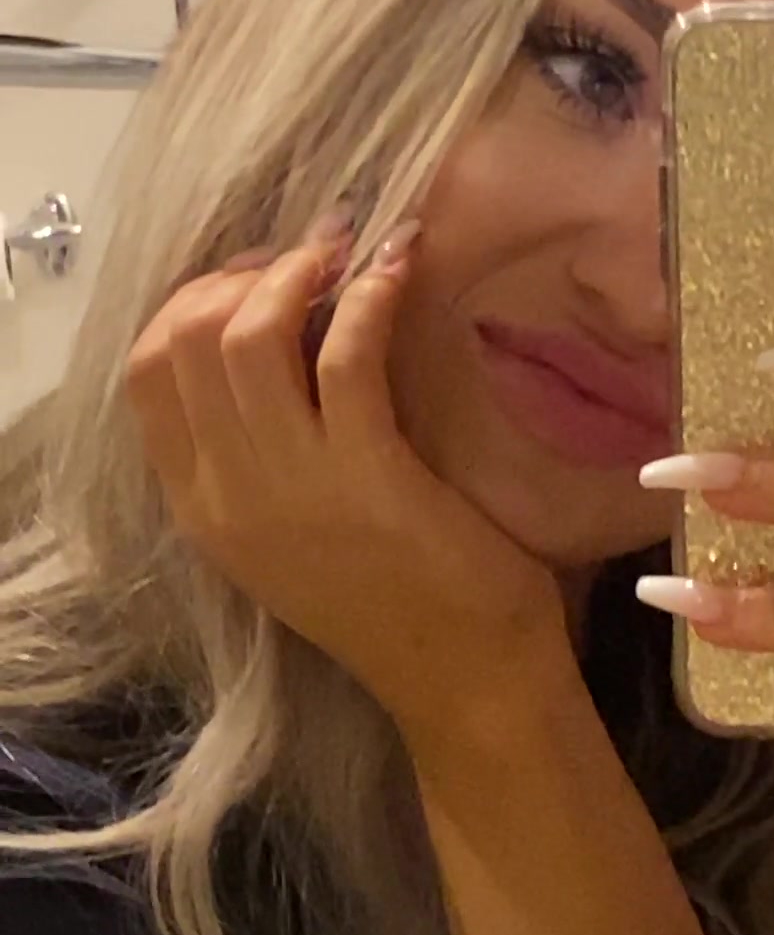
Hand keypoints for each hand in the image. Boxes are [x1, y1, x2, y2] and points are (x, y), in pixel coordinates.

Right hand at [125, 228, 568, 746]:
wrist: (466, 684)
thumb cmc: (400, 607)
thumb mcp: (296, 536)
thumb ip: (265, 459)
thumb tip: (276, 343)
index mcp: (203, 512)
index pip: (146, 374)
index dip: (195, 303)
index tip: (257, 282)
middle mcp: (230, 497)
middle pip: (186, 339)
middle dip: (244, 273)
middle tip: (311, 258)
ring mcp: (292, 489)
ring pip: (246, 335)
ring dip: (298, 270)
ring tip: (351, 250)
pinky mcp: (367, 476)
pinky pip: (345, 352)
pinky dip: (370, 293)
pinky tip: (399, 268)